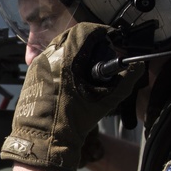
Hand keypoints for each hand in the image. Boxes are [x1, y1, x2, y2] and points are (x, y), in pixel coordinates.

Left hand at [0, 23, 144, 170]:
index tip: (109, 38)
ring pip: (58, 44)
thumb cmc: (74, 122)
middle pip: (70, 35)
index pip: (83, 30)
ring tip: (86, 63)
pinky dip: (62, 58)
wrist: (44, 139)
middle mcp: (48, 57)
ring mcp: (37, 65)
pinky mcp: (32, 73)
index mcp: (65, 60)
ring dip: (74, 48)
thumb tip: (138, 66)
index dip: (100, 31)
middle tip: (100, 51)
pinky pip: (49, 57)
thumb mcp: (105, 101)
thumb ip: (125, 81)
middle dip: (87, 39)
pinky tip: (71, 73)